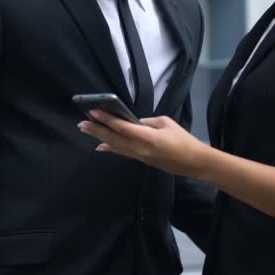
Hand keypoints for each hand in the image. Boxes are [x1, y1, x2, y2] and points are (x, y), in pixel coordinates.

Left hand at [78, 110, 207, 177]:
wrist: (193, 162)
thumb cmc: (183, 140)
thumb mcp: (166, 123)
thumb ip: (148, 122)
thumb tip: (134, 122)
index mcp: (148, 138)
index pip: (123, 127)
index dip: (107, 119)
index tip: (93, 111)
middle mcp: (140, 149)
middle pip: (114, 138)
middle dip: (97, 129)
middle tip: (81, 122)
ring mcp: (139, 156)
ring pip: (115, 146)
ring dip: (100, 137)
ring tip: (86, 130)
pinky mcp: (141, 160)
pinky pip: (122, 153)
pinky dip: (110, 148)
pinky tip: (99, 146)